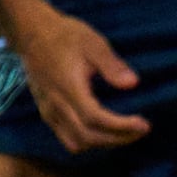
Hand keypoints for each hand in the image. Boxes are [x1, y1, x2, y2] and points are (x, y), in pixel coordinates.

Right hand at [5, 6, 145, 151]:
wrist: (31, 33)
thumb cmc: (65, 36)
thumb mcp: (93, 43)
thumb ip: (112, 65)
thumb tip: (133, 83)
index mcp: (68, 87)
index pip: (95, 118)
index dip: (121, 126)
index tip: (145, 124)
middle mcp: (56, 104)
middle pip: (87, 136)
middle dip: (118, 139)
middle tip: (141, 130)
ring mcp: (48, 111)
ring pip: (76, 142)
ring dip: (103, 143)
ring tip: (125, 133)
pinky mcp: (46, 112)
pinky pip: (67, 138)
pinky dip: (89, 141)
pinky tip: (104, 130)